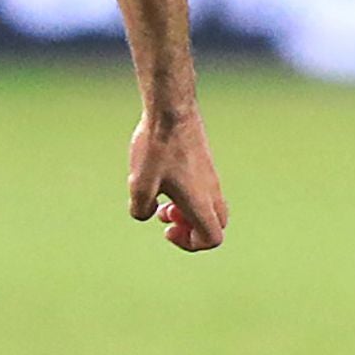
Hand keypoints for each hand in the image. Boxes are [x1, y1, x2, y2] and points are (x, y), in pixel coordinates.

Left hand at [130, 110, 226, 252]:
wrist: (171, 110)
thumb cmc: (156, 147)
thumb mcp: (138, 184)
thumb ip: (140, 209)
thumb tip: (149, 213)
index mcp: (200, 201)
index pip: (213, 239)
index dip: (191, 244)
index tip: (167, 229)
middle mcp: (212, 191)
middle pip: (216, 226)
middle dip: (190, 230)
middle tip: (167, 216)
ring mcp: (211, 177)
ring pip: (210, 208)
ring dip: (187, 212)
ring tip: (162, 200)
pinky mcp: (205, 164)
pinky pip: (205, 192)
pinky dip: (188, 196)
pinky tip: (163, 181)